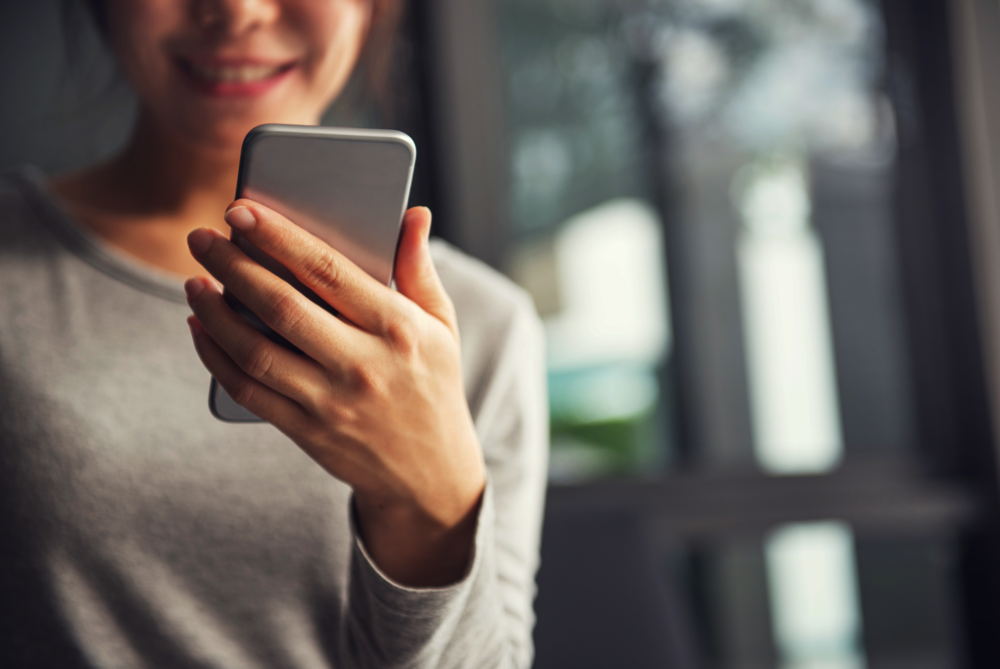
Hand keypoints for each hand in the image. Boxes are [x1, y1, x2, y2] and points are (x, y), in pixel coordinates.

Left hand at [184, 201, 486, 586]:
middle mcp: (364, 365)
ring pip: (256, 350)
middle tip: (200, 238)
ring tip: (194, 281)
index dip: (280, 237)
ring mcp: (332, 402)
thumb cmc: (433, 385)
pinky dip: (216, 357)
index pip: (329, 271)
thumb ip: (419, 268)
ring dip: (214, 312)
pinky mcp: (308, 432)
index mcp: (398, 328)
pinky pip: (248, 390)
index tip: (241, 210)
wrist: (430, 474)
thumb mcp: (441, 326)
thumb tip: (414, 213)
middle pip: (282, 307)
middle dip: (232, 266)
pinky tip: (200, 328)